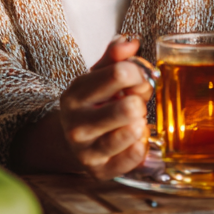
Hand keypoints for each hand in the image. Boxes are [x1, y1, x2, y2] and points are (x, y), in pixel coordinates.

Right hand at [58, 36, 152, 180]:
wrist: (71, 142)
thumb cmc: (93, 104)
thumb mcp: (97, 75)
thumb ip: (115, 56)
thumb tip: (131, 42)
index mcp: (75, 95)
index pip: (120, 73)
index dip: (138, 74)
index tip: (135, 80)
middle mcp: (76, 125)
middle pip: (129, 106)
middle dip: (140, 101)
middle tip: (134, 103)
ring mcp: (87, 151)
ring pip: (133, 132)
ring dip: (141, 123)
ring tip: (132, 121)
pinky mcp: (100, 172)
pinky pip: (136, 155)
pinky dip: (142, 145)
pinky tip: (134, 139)